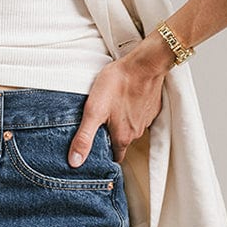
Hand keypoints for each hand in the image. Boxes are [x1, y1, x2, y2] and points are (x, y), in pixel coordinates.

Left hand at [68, 35, 174, 167]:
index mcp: (123, 137)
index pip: (115, 157)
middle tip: (99, 129)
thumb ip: (84, 138)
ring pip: (131, 128)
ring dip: (121, 123)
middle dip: (111, 138)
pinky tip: (122, 100)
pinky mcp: (151, 106)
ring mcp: (146, 119)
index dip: (106, 158)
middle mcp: (137, 132)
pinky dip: (131, 111)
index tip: (97, 156)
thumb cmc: (118, 84)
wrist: (143, 64)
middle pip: (122, 142)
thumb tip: (75, 162)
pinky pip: (139, 114)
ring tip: (109, 113)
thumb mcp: (93, 110)